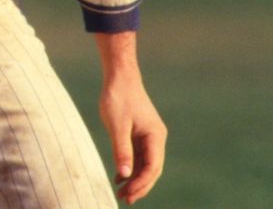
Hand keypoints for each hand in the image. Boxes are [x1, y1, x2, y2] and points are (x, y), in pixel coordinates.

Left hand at [95, 32, 166, 204]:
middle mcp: (156, 138)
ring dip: (135, 178)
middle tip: (125, 199)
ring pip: (145, 163)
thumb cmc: (118, 98)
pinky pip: (138, 155)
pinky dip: (130, 167)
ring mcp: (149, 135)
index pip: (152, 167)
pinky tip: (119, 177)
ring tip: (122, 193)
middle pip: (152, 168)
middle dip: (140, 185)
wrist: (119, 77)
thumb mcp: (117, 125)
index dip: (142, 183)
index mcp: (155, 136)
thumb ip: (121, 150)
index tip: (129, 194)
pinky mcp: (139, 133)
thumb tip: (125, 174)